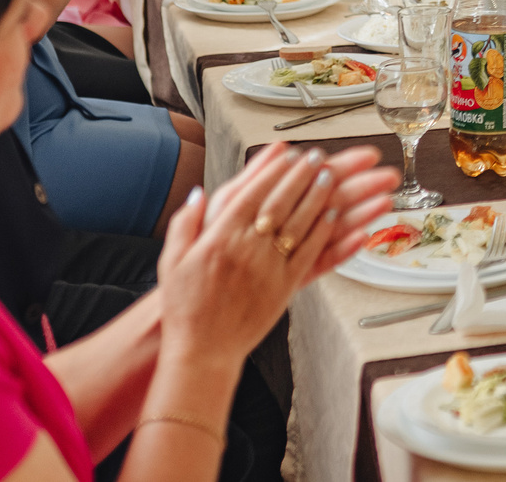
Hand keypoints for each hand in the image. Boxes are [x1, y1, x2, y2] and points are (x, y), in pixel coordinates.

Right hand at [157, 144, 397, 359]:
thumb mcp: (172, 261)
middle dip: (301, 175)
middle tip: (316, 157)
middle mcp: (248, 249)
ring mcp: (269, 267)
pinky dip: (324, 232)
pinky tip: (334, 217)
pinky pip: (310, 253)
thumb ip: (185, 223)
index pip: (253, 193)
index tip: (288, 154)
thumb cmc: (186, 308)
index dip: (273, 170)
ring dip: (318, 197)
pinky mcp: (285, 287)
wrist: (202, 350)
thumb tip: (198, 193)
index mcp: (220, 238)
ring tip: (330, 177)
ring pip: (300, 224)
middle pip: (282, 202)